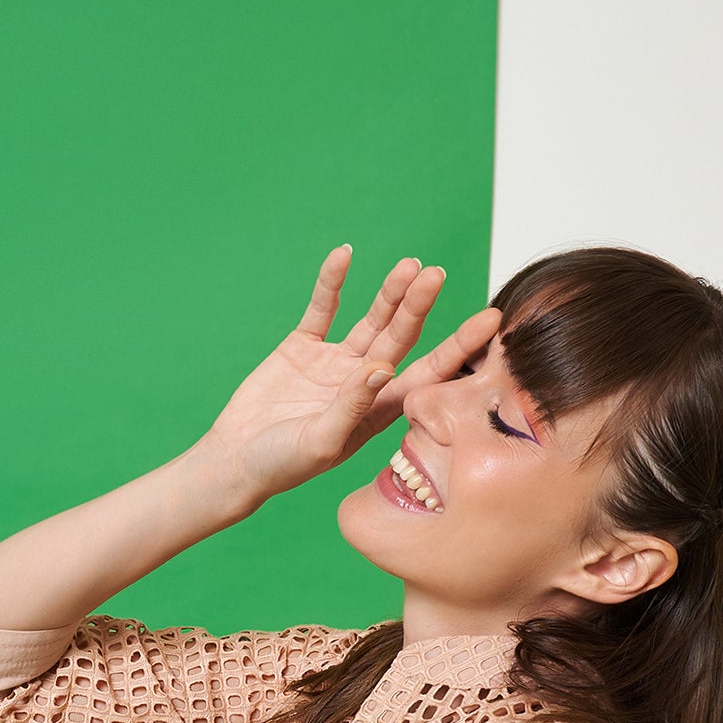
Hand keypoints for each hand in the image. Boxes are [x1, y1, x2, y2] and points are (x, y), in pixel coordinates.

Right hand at [196, 247, 498, 509]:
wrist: (233, 462)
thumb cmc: (280, 467)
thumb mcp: (320, 443)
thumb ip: (351, 406)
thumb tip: (382, 368)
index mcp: (380, 410)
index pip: (430, 373)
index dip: (460, 347)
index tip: (489, 321)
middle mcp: (365, 382)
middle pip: (402, 336)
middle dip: (420, 306)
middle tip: (436, 275)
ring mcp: (335, 363)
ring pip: (371, 319)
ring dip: (389, 292)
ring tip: (409, 265)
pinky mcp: (302, 348)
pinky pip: (322, 308)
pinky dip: (332, 283)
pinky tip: (344, 255)